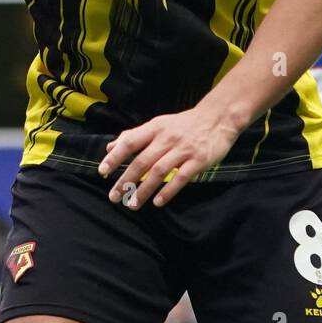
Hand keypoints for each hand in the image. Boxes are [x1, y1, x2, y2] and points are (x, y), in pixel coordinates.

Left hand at [99, 107, 240, 208]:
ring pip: (159, 172)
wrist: (218, 118)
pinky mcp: (198, 160)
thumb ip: (134, 135)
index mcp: (155, 128)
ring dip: (144, 190)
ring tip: (132, 204)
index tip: (102, 171)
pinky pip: (181, 178)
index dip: (115, 156)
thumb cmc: (184, 124)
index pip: (130, 142)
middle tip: (114, 196)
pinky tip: (158, 202)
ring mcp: (183, 150)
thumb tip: (110, 147)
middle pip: (142, 161)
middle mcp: (167, 138)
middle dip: (126, 180)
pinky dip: (168, 191)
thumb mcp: (158, 124)